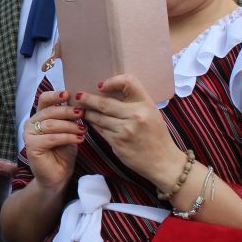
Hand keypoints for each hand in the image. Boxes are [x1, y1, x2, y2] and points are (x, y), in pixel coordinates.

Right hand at [22, 89, 81, 193]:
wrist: (58, 176)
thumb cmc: (63, 153)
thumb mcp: (69, 131)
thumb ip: (69, 118)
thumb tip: (80, 104)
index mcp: (39, 116)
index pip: (44, 99)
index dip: (55, 95)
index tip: (68, 94)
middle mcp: (31, 123)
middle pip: (50, 111)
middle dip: (68, 112)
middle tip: (82, 114)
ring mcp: (29, 135)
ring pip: (52, 124)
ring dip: (70, 126)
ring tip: (83, 130)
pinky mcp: (31, 146)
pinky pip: (51, 138)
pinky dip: (67, 137)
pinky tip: (79, 140)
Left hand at [75, 75, 184, 189]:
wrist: (163, 161)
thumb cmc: (156, 136)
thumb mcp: (151, 113)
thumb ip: (134, 103)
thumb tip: (109, 93)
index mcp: (146, 104)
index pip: (128, 82)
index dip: (113, 81)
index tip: (102, 85)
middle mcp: (135, 115)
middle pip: (104, 103)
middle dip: (88, 98)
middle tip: (79, 95)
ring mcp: (125, 130)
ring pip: (98, 117)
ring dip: (87, 112)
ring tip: (80, 108)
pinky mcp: (117, 143)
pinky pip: (100, 130)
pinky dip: (92, 124)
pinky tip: (89, 120)